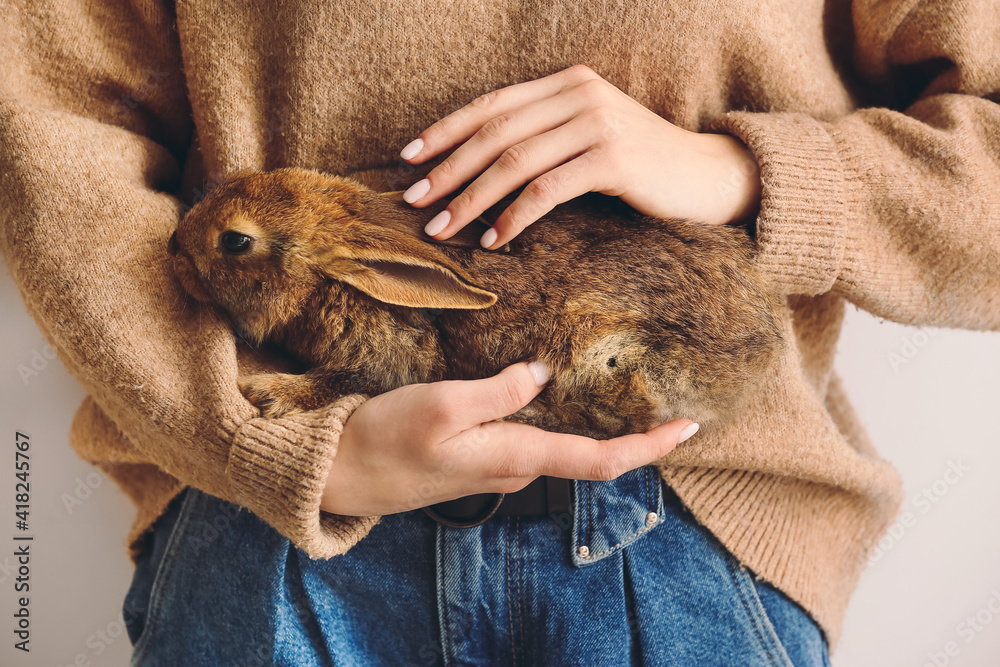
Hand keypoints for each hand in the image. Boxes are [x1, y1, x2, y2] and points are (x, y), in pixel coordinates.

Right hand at [321, 361, 698, 515]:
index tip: (688, 428)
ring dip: (593, 423)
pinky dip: (554, 418)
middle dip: (631, 433)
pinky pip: (530, 437)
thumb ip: (499, 391)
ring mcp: (496, 465)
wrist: (340, 473)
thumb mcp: (444, 405)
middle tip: (665, 399)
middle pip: (589, 454)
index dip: (648, 447)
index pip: (600, 460)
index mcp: (516, 456)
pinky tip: (550, 391)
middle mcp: (515, 467)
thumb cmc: (388, 439)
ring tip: (620, 387)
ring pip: (559, 444)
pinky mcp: (477, 456)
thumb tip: (542, 373)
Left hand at [398, 64, 760, 249]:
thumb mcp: (587, 138)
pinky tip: (493, 241)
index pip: (491, 105)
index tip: (409, 159)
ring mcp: (596, 123)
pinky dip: (513, 217)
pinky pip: (546, 190)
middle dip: (448, 169)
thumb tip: (478, 171)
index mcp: (567, 83)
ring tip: (442, 229)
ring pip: (514, 161)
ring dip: (471, 199)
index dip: (445, 131)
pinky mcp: (611, 159)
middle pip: (495, 132)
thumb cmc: (640, 165)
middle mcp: (579, 94)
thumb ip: (544, 138)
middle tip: (415, 202)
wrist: (706, 176)